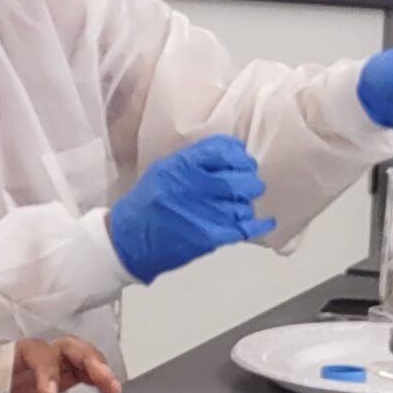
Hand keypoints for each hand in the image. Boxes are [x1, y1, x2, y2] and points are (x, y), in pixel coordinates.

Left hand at [5, 335, 121, 392]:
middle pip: (65, 350)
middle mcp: (27, 370)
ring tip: (113, 388)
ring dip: (100, 376)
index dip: (47, 367)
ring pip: (78, 371)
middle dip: (88, 358)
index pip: (34, 350)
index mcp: (4, 359)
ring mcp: (41, 391)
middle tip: (101, 374)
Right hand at [107, 136, 275, 283]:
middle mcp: (194, 186)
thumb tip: (230, 155)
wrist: (127, 241)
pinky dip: (258, 225)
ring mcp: (203, 212)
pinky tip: (266, 222)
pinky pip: (244, 228)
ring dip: (245, 205)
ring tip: (237, 207)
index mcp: (182, 166)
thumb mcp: (164, 171)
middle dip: (249, 181)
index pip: (224, 150)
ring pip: (244, 204)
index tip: (242, 161)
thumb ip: (194, 161)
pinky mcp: (208, 237)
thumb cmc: (145, 205)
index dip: (239, 156)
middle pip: (241, 178)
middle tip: (248, 184)